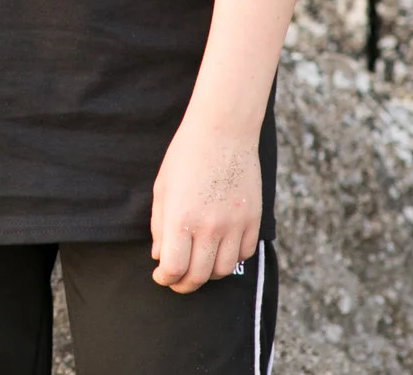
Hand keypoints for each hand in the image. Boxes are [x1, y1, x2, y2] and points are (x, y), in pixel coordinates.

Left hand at [150, 109, 261, 292]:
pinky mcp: (253, 219)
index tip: (161, 276)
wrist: (223, 130)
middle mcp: (209, 226)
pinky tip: (220, 249)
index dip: (165, 278)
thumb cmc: (186, 155)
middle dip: (184, 283)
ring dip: (209, 273)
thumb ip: (159, 226)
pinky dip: (231, 257)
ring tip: (199, 264)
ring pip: (224, 270)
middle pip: (199, 276)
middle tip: (177, 280)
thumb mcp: (162, 188)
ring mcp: (234, 224)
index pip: (174, 268)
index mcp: (181, 219)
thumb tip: (160, 257)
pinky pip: (245, 253)